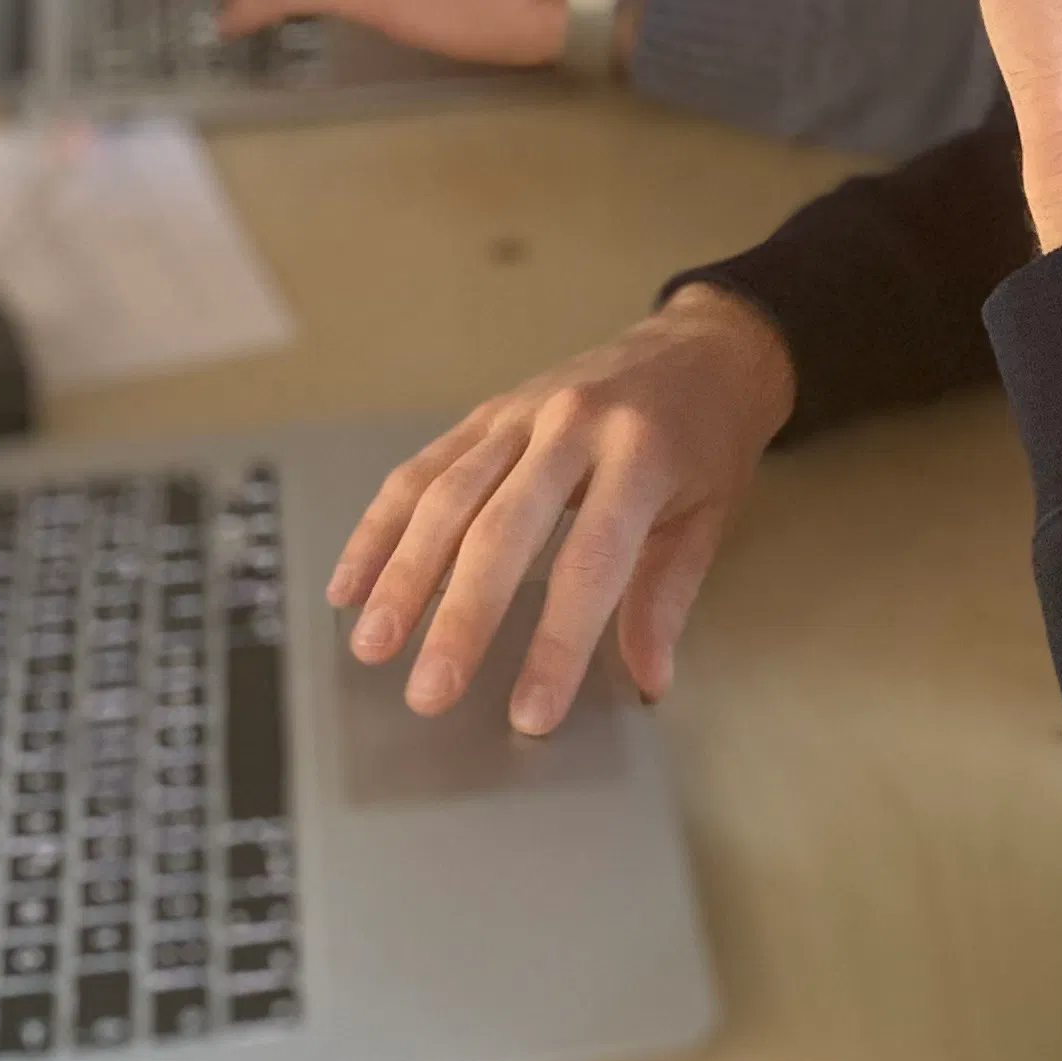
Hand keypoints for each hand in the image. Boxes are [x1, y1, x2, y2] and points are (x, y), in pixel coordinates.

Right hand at [330, 285, 799, 735]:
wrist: (704, 346)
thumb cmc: (710, 439)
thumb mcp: (709, 515)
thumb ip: (667, 596)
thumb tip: (649, 681)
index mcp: (641, 454)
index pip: (591, 562)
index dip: (559, 642)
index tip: (531, 714)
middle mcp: (571, 425)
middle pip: (502, 529)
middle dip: (461, 618)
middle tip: (430, 693)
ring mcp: (520, 414)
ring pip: (445, 497)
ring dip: (403, 576)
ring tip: (372, 646)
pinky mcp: (486, 412)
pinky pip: (421, 470)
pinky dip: (380, 528)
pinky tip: (351, 584)